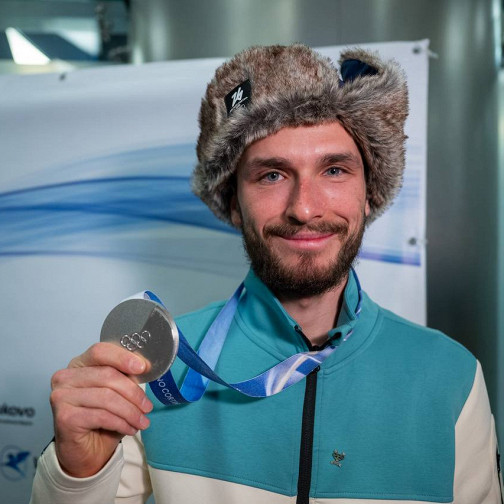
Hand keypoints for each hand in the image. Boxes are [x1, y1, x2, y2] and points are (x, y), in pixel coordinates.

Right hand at [50, 343, 152, 477]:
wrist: (85, 452)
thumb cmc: (102, 419)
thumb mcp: (117, 393)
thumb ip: (125, 376)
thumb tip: (143, 367)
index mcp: (79, 364)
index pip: (100, 351)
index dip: (123, 357)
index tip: (143, 368)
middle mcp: (65, 377)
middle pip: (107, 375)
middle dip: (133, 393)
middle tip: (148, 407)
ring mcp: (61, 396)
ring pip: (106, 397)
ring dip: (130, 411)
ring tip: (142, 421)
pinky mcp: (64, 417)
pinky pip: (101, 416)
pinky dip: (121, 423)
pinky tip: (130, 429)